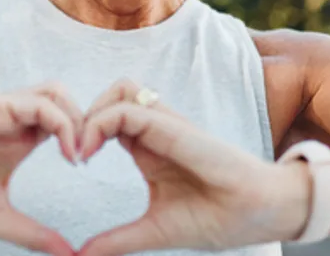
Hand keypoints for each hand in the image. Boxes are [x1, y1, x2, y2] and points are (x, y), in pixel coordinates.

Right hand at [0, 82, 84, 255]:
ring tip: (80, 153)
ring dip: (78, 118)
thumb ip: (32, 233)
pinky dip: (61, 121)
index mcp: (15, 144)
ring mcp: (2, 112)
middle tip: (92, 157)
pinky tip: (66, 150)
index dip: (83, 140)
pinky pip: (38, 102)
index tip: (87, 171)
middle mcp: (12, 123)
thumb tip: (67, 254)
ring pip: (56, 93)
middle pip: (65, 103)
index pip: (62, 126)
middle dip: (88, 124)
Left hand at [75, 79, 310, 255]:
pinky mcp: (175, 127)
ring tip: (80, 149)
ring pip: (120, 89)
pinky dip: (102, 121)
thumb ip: (119, 240)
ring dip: (93, 111)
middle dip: (82, 115)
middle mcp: (156, 131)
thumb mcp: (155, 230)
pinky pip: (131, 108)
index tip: (71, 163)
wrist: (261, 214)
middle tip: (69, 151)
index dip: (83, 133)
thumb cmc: (218, 218)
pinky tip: (90, 151)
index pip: (108, 119)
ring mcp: (167, 125)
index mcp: (148, 149)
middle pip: (110, 96)